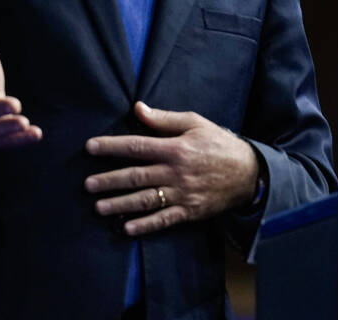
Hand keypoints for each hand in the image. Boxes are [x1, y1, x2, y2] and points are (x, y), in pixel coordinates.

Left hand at [84, 102, 258, 235]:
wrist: (250, 173)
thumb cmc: (219, 143)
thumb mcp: (195, 123)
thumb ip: (164, 119)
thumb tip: (137, 108)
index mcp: (176, 148)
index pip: (137, 146)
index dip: (111, 147)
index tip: (90, 147)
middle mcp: (176, 172)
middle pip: (136, 176)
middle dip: (109, 180)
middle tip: (87, 185)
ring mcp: (183, 194)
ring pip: (146, 200)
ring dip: (120, 204)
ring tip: (98, 206)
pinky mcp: (190, 211)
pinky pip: (164, 220)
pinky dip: (145, 226)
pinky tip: (126, 228)